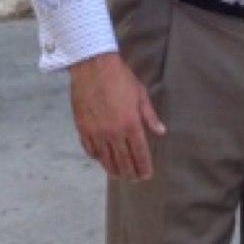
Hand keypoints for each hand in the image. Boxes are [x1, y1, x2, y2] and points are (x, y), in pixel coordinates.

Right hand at [69, 51, 165, 180]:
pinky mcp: (83, 128)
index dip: (144, 167)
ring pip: (106, 160)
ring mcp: (96, 132)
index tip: (147, 175)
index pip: (139, 153)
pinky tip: (102, 159)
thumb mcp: (140, 93)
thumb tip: (161, 131)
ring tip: (120, 175)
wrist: (93, 65)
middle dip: (131, 173)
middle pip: (123, 161)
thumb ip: (150, 116)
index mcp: (130, 124)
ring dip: (114, 170)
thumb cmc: (120, 77)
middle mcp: (113, 133)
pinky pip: (91, 150)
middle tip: (135, 178)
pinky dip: (97, 158)